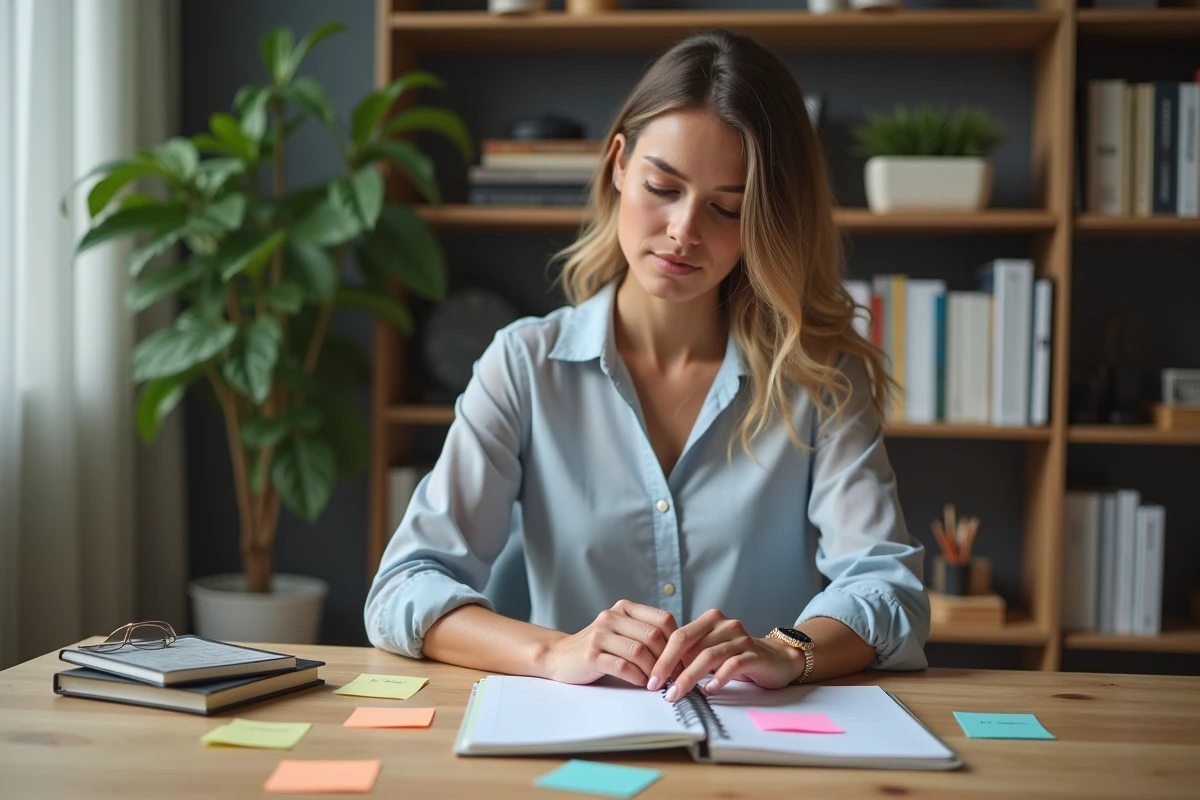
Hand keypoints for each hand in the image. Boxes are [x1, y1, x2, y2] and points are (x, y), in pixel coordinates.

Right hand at [539, 599, 678, 686]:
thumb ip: (646, 634)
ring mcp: (599, 635)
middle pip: (653, 636)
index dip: (678, 641)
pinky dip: (637, 677)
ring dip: (653, 671)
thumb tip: (683, 652)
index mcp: (624, 608)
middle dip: (668, 660)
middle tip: (674, 676)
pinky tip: (641, 683)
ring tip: (658, 682)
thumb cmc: (599, 648)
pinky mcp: (590, 655)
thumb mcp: (623, 632)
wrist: (560, 656)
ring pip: (639, 651)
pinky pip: (622, 666)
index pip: (663, 619)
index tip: (683, 660)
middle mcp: (612, 617)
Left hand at [648, 609, 802, 699]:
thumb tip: (659, 674)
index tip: (651, 678)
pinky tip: (708, 690)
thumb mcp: (710, 652)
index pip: (678, 635)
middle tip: (657, 687)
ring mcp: (740, 638)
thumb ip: (689, 656)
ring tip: (677, 693)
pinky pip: (733, 664)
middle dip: (669, 666)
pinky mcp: (755, 655)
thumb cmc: (737, 657)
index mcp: (709, 620)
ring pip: (708, 655)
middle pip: (688, 643)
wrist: (776, 659)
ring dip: (689, 677)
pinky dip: (718, 678)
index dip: (661, 657)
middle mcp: (724, 625)